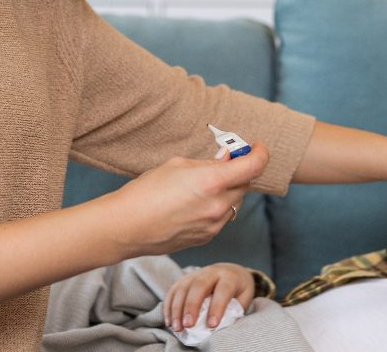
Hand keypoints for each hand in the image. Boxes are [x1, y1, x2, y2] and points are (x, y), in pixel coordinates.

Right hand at [97, 142, 270, 258]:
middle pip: (245, 184)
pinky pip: (222, 218)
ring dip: (228, 190)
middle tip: (225, 162)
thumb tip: (227, 159)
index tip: (257, 148)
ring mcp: (214, 224)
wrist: (127, 227)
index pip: (253, 166)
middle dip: (239, 172)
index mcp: (212, 181)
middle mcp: (219, 205)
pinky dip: (217, 207)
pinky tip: (195, 203)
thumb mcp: (177, 165)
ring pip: (234, 202)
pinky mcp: (206, 238)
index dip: (260, 154)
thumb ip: (207, 163)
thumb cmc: (146, 191)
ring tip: (203, 185)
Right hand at [164, 263, 256, 331]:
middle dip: (191, 307)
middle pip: (199, 286)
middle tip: (188, 325)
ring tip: (176, 327)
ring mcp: (195, 274)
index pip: (223, 290)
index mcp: (229, 277)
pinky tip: (169, 321)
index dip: (217, 307)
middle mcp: (211, 272)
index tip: (212, 325)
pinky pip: (173, 291)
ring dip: (177, 309)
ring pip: (182, 288)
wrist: (230, 271)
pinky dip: (169, 307)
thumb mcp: (243, 298)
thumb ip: (233, 310)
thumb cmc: (237, 290)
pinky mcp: (183, 279)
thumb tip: (219, 326)